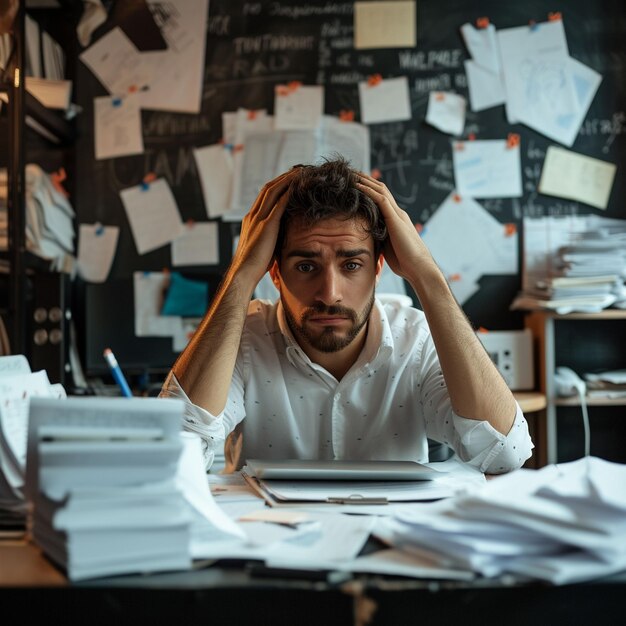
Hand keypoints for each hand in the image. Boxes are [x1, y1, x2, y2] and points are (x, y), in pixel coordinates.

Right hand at [230, 168, 298, 286]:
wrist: (244, 272)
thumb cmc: (255, 264)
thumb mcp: (264, 245)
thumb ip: (271, 236)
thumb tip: (283, 235)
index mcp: (251, 219)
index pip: (264, 195)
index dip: (277, 185)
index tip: (290, 179)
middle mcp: (253, 215)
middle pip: (269, 188)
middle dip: (283, 177)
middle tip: (298, 170)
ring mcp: (258, 218)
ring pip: (273, 191)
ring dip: (287, 180)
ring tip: (300, 173)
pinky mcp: (267, 225)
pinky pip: (279, 203)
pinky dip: (288, 192)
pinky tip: (298, 186)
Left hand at [356, 173, 433, 281]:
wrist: (418, 266)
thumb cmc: (404, 262)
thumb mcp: (387, 247)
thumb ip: (380, 239)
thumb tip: (367, 240)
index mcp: (396, 220)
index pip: (382, 199)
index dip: (370, 190)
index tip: (356, 184)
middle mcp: (397, 213)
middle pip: (381, 190)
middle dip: (366, 181)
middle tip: (352, 173)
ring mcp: (397, 214)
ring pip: (381, 190)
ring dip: (366, 181)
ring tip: (352, 174)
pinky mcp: (395, 218)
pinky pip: (381, 199)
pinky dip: (369, 191)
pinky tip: (358, 186)